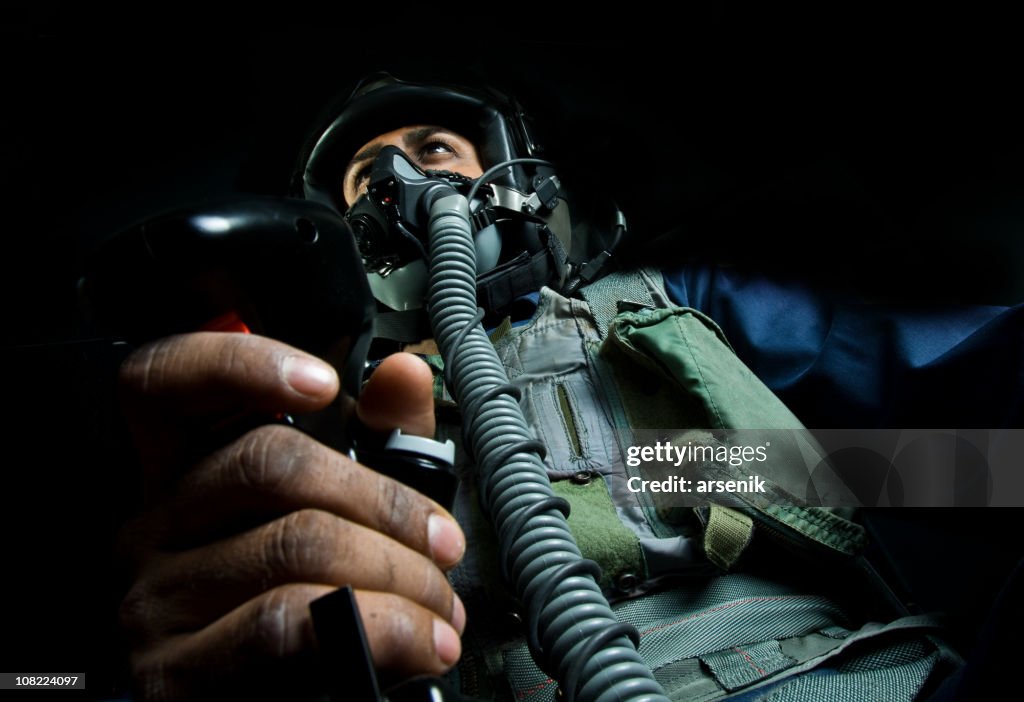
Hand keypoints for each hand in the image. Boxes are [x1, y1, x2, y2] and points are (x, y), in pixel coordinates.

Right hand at [116, 333, 463, 699]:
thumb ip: (378, 442)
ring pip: (294, 542)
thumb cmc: (315, 614)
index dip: (239, 365)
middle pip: (269, 460)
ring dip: (400, 575)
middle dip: (385, 501)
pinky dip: (380, 627)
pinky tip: (419, 643)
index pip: (166, 384)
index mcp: (188, 477)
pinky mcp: (172, 674)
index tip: (325, 384)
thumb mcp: (349, 514)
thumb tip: (404, 374)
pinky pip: (287, 621)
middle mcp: (152, 527)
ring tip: (443, 609)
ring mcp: (154, 600)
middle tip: (443, 545)